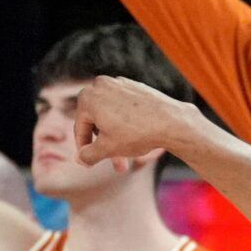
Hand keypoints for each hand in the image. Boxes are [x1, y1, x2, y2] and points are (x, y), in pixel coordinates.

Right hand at [71, 76, 207, 166]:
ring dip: (117, 138)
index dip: (84, 149)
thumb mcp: (106, 149)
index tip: (90, 163)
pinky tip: (137, 140)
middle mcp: (101, 85)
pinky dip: (127, 124)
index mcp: (87, 97)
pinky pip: (124, 108)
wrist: (171, 121)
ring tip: (129, 158)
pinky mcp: (136, 87)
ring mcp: (120, 83)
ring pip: (112, 116)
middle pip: (98, 121)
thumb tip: (79, 159)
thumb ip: (87, 155)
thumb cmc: (136, 134)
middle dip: (106, 146)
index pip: (81, 128)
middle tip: (118, 167)